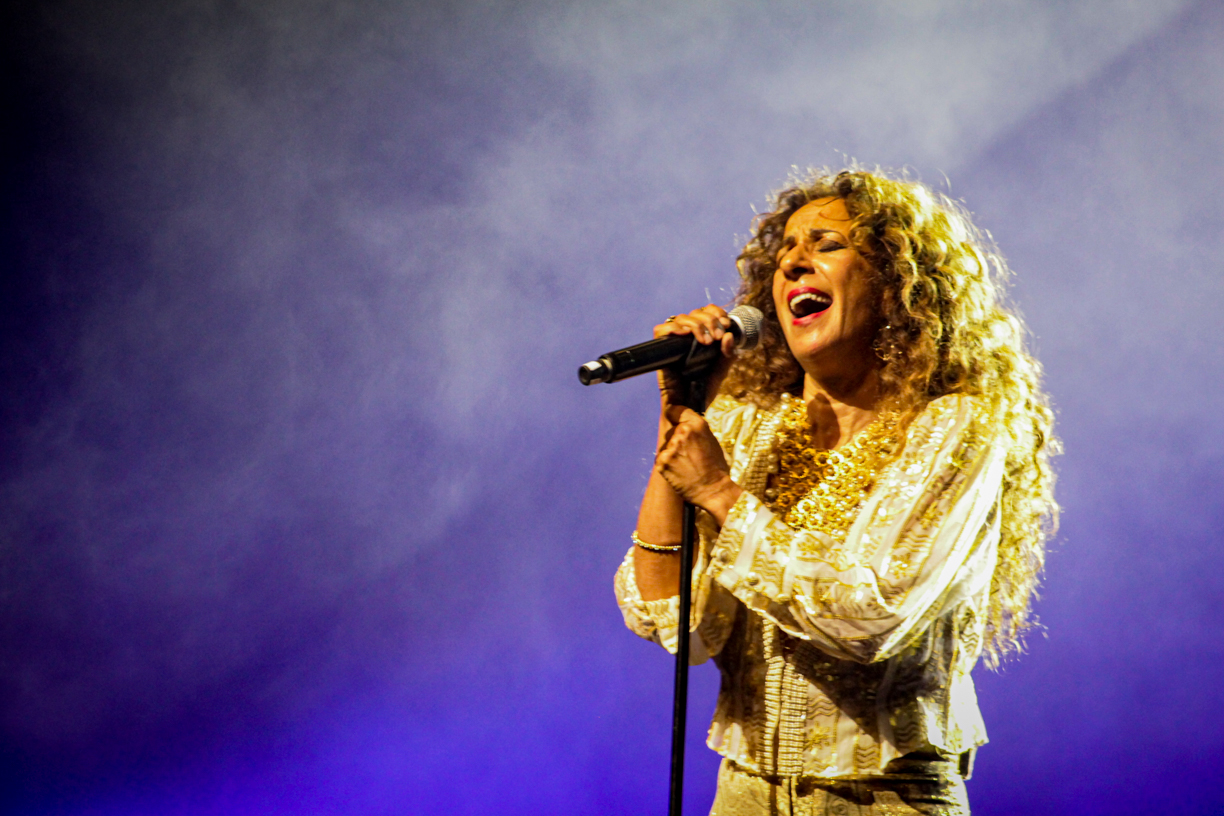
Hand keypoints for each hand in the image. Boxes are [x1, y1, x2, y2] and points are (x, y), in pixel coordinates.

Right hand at [652, 304, 736, 410]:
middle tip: (716, 337)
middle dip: (709, 320)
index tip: (726, 324)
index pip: (706, 312)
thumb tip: (730, 336)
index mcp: (703, 337)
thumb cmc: (702, 390)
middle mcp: (688, 337)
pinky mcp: (662, 351)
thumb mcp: (721, 370)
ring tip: (706, 341)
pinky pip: (661, 331)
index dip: (716, 312)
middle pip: (695, 313)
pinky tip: (686, 334)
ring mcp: (674, 343)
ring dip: (696, 325)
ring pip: (681, 318)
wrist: (689, 407)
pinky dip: (673, 328)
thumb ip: (728, 354)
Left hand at [655, 404, 742, 522]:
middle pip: (671, 430)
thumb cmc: (716, 467)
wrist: (713, 490)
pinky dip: (667, 464)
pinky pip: (661, 458)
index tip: (674, 419)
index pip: (676, 410)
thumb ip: (696, 430)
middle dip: (676, 438)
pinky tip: (678, 471)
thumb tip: (682, 424)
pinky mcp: (662, 462)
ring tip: (684, 464)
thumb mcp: (711, 440)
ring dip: (672, 452)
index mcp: (697, 425)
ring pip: (666, 445)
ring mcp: (670, 447)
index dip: (675, 415)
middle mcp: (681, 433)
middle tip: (687, 453)